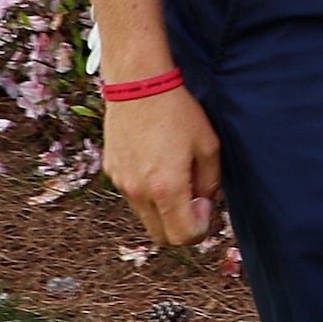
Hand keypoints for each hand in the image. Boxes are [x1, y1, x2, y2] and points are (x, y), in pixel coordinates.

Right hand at [105, 84, 223, 249]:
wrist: (138, 84)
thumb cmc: (178, 111)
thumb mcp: (208, 146)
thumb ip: (211, 182)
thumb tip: (204, 201)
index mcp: (165, 189)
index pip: (184, 237)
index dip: (201, 227)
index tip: (205, 202)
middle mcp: (139, 192)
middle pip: (162, 237)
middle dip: (182, 226)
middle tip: (194, 198)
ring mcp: (122, 184)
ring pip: (146, 218)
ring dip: (164, 211)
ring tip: (175, 177)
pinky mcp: (112, 172)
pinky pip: (133, 197)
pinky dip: (148, 194)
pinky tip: (157, 164)